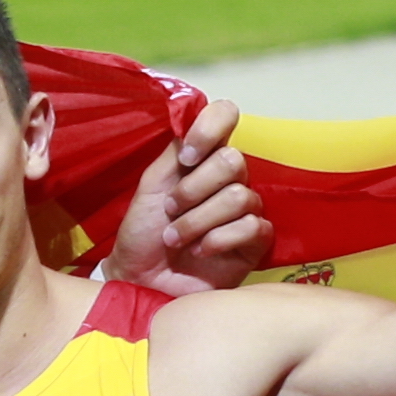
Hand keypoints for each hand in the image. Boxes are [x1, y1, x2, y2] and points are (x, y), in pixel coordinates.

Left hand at [112, 94, 271, 294]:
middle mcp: (228, 179)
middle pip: (232, 161)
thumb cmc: (143, 234)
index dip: (209, 129)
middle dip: (193, 190)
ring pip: (240, 196)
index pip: (225, 115)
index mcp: (203, 158)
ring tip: (176, 238)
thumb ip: (175, 151)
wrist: (140, 280)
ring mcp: (244, 210)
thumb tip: (193, 115)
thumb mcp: (152, 186)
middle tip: (170, 211)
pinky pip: (252, 227)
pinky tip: (200, 252)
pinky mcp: (254, 242)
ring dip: (198, 221)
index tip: (186, 157)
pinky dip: (218, 240)